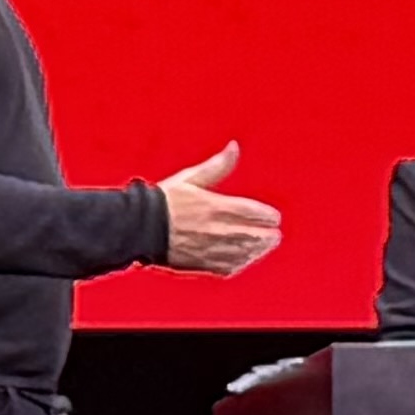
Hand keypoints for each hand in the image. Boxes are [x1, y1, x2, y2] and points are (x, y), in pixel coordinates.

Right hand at [158, 143, 285, 275]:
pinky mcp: (199, 263)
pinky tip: (244, 260)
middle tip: (275, 234)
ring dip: (257, 250)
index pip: (251, 212)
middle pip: (252, 235)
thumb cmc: (164, 200)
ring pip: (242, 252)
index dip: (266, 215)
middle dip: (267, 235)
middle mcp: (215, 229)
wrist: (139, 227)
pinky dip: (239, 264)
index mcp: (215, 206)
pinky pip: (226, 266)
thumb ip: (217, 166)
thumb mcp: (191, 177)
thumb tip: (234, 147)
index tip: (274, 217)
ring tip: (265, 246)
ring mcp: (208, 248)